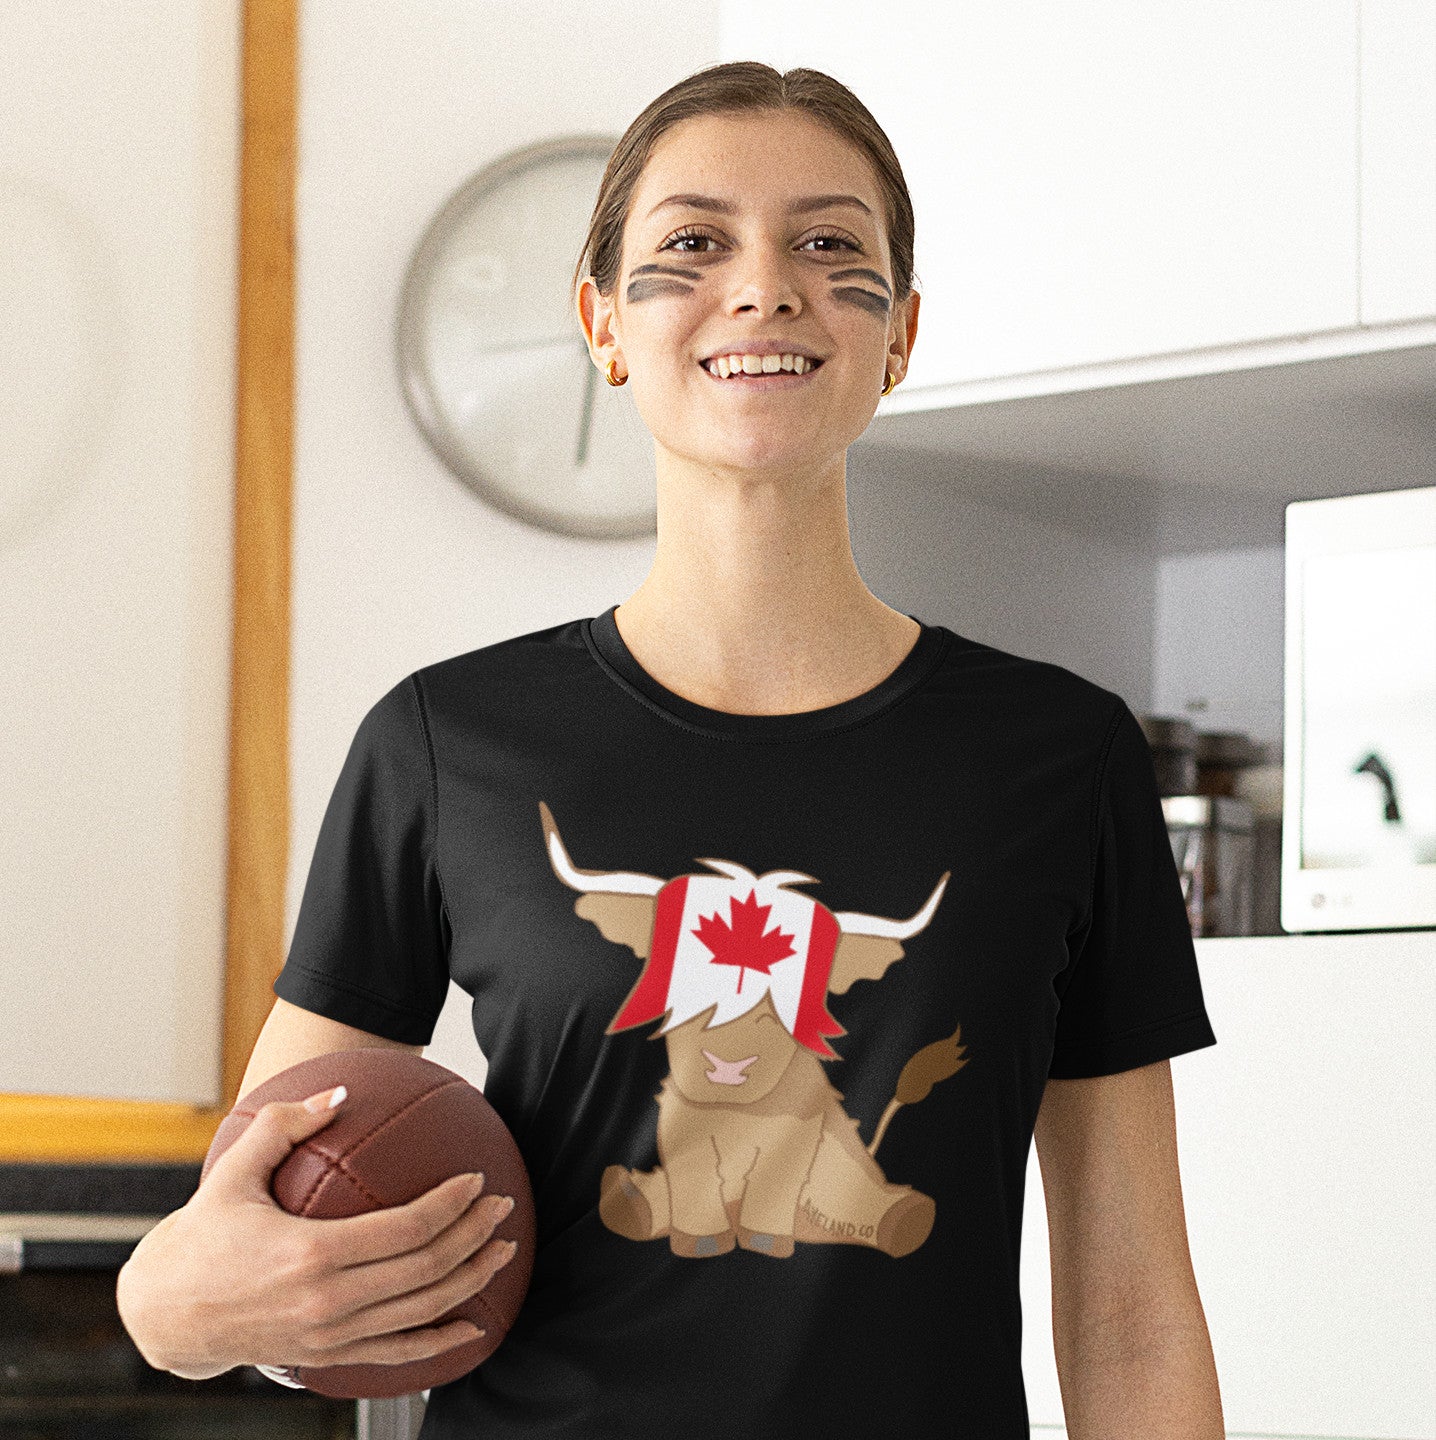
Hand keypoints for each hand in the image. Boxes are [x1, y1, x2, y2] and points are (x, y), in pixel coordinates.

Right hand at [115, 1087, 516, 1378]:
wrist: (167, 1315)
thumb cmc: (203, 1235)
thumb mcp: (234, 1171)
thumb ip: (286, 1123)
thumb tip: (341, 1090)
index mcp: (310, 1253)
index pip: (405, 1229)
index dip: (450, 1204)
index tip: (478, 1177)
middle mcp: (327, 1301)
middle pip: (424, 1270)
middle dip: (475, 1236)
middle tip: (505, 1205)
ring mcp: (331, 1335)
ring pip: (420, 1312)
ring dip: (471, 1281)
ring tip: (504, 1248)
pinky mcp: (329, 1357)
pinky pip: (398, 1353)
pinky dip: (442, 1342)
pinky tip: (475, 1323)